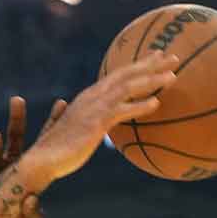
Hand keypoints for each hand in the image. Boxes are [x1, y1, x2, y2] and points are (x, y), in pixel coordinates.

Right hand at [15, 52, 176, 188]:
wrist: (43, 160)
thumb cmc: (57, 149)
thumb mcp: (71, 128)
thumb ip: (82, 117)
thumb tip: (72, 106)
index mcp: (89, 97)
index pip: (117, 75)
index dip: (137, 65)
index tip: (155, 58)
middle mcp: (92, 96)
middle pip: (126, 74)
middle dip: (150, 63)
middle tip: (173, 56)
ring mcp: (94, 108)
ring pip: (127, 87)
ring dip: (151, 79)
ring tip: (173, 75)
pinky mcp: (95, 123)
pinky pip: (122, 110)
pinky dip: (140, 105)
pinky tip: (156, 103)